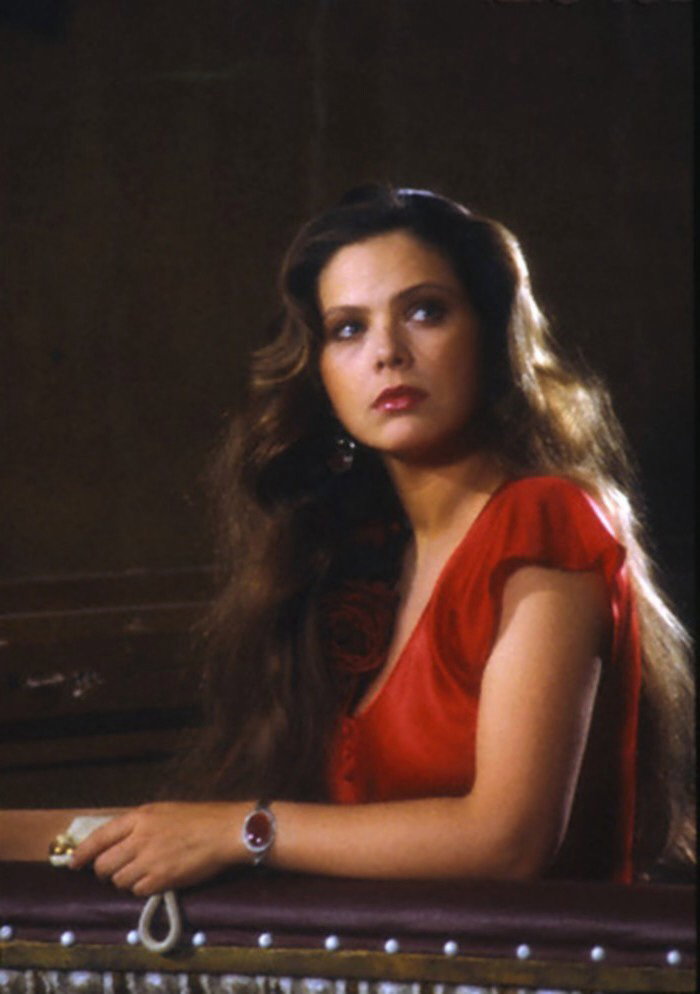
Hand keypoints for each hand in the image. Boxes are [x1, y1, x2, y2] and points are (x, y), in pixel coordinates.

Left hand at [70, 801, 246, 895]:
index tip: (74, 863)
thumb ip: (138, 825)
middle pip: (104, 864)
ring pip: (119, 880)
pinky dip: (142, 888)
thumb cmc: (199, 819)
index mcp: (139, 817)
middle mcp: (139, 838)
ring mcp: (149, 860)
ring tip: (142, 874)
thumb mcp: (163, 811)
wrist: (225, 831)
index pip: (98, 837)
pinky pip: (138, 891)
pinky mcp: (161, 879)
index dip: (82, 853)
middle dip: (104, 872)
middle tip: (113, 873)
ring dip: (126, 881)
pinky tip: (155, 880)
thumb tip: (116, 841)